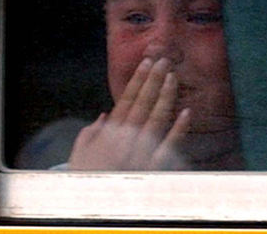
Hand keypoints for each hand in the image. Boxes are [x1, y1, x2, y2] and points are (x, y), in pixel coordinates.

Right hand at [68, 57, 190, 170]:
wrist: (92, 206)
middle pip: (143, 104)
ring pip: (157, 119)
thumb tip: (104, 114)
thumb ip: (89, 132)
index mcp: (109, 133)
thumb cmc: (85, 179)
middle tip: (165, 61)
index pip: (127, 99)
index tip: (146, 62)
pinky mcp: (153, 169)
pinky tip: (187, 113)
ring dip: (166, 97)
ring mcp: (141, 153)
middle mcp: (126, 139)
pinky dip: (178, 130)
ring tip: (173, 77)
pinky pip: (168, 147)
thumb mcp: (79, 154)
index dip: (138, 80)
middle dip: (154, 80)